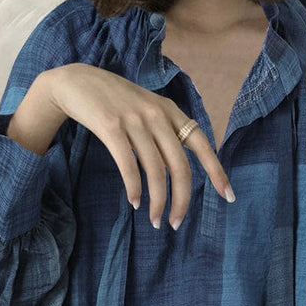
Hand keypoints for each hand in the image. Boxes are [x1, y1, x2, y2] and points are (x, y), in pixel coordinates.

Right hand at [8, 64, 234, 230]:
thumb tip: (178, 173)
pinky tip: (135, 203)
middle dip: (181, 200)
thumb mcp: (147, 110)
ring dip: (158, 201)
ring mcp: (134, 119)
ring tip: (156, 221)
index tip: (228, 196)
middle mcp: (157, 114)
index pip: (202, 145)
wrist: (77, 82)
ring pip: (155, 170)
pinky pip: (128, 165)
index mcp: (171, 111)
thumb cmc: (115, 102)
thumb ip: (165, 135)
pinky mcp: (110, 126)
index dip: (216, 171)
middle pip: (180, 166)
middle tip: (176, 224)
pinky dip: (134, 188)